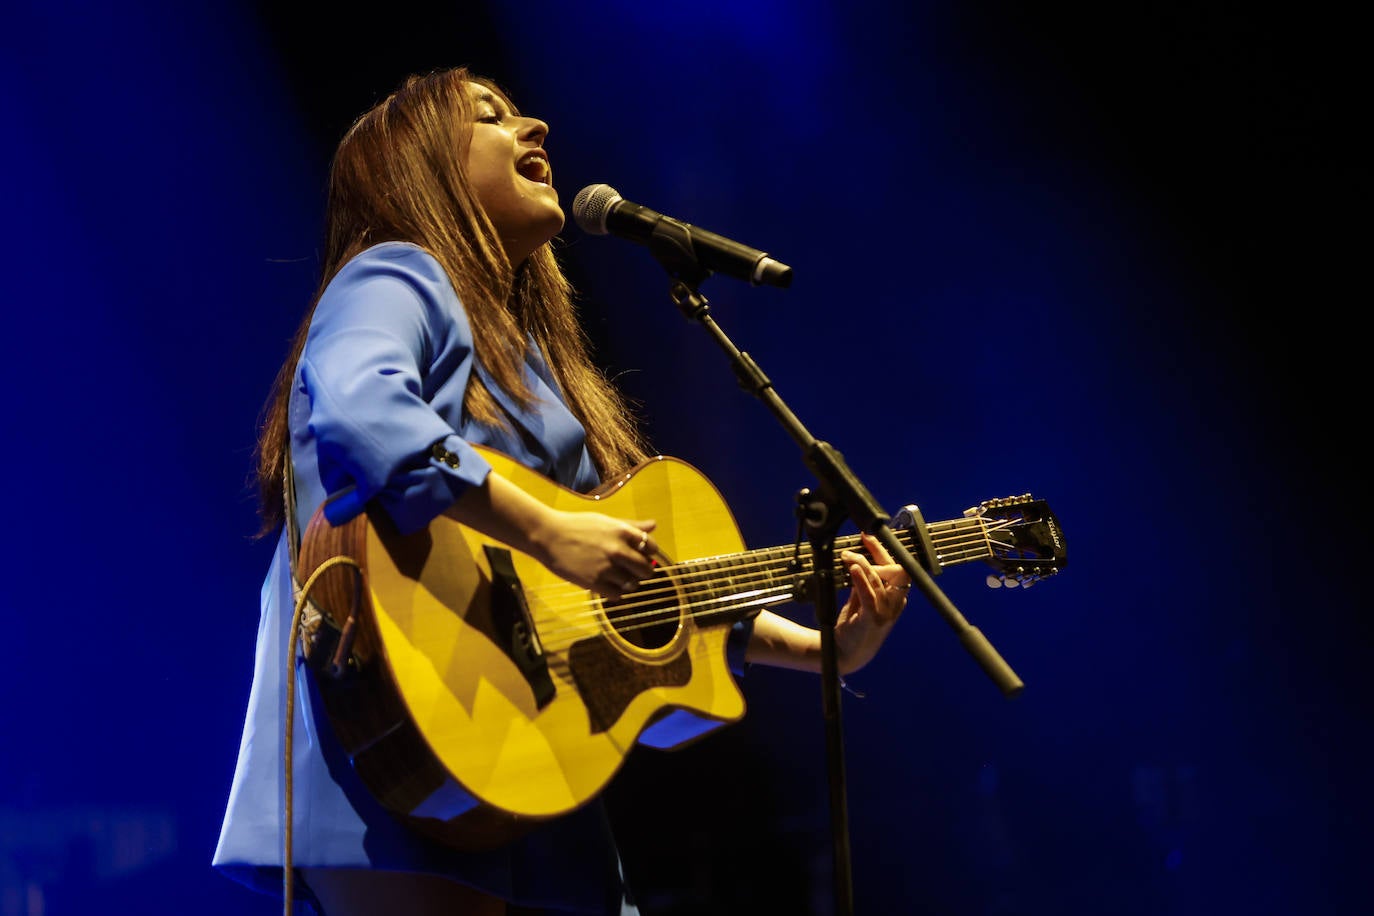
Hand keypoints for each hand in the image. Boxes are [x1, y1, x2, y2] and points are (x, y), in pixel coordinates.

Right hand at [532, 511, 658, 598]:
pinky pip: (618, 595)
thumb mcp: (605, 521)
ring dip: (628, 583)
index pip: (651, 547)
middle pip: (646, 569)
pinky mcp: (594, 582)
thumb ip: (631, 526)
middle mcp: (618, 550)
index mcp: (622, 532)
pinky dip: (615, 592)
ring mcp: (606, 567)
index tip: (642, 555)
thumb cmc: (577, 526)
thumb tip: (653, 525)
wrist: (548, 536)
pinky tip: (607, 584)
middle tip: (632, 570)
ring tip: (616, 577)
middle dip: (642, 571)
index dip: (649, 553)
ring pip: (633, 584)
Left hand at [833, 533, 909, 674]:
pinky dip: (861, 580)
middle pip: (895, 571)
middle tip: (859, 543)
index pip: (898, 569)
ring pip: (878, 580)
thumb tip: (859, 560)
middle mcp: (895, 606)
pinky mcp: (871, 620)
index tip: (868, 536)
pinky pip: (869, 595)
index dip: (883, 551)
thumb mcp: (861, 601)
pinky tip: (853, 568)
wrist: (845, 655)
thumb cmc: (854, 627)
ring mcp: (885, 614)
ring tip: (846, 556)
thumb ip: (864, 584)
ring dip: (861, 563)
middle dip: (878, 552)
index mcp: (896, 600)